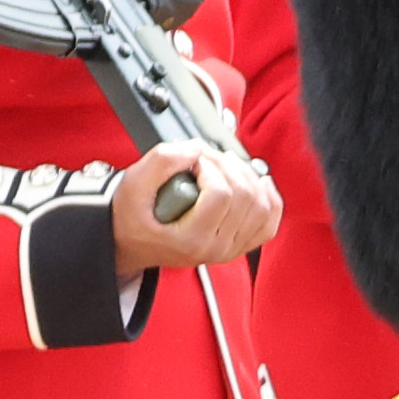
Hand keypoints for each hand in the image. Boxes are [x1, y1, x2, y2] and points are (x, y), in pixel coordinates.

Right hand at [114, 145, 282, 267]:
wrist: (129, 243)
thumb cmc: (131, 218)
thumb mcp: (133, 185)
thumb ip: (162, 162)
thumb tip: (196, 149)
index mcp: (191, 239)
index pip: (221, 194)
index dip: (210, 166)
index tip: (193, 158)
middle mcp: (216, 248)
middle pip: (245, 197)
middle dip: (228, 166)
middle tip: (207, 157)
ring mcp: (230, 249)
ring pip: (262, 207)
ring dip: (248, 176)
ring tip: (226, 164)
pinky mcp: (238, 245)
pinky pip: (268, 224)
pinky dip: (269, 199)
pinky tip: (259, 181)